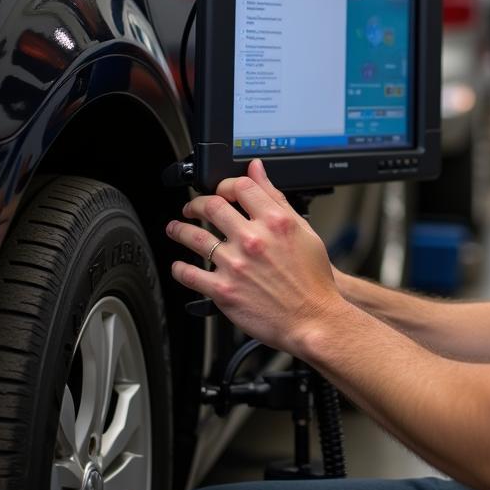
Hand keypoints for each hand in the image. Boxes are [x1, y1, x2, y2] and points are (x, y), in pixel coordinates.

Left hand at [167, 159, 342, 352]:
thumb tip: (258, 171)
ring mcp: (236, 265)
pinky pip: (190, 275)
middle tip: (192, 208)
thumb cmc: (312, 278)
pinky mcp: (224, 291)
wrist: (313, 318)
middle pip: (211, 207)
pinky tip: (180, 266)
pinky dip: (180, 269)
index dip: (225, 184)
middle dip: (195, 204)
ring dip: (179, 230)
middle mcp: (253, 240)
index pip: (239, 187)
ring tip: (176, 229)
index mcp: (274, 221)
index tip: (220, 191)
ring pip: (194, 237)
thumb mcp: (302, 230)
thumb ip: (276, 198)